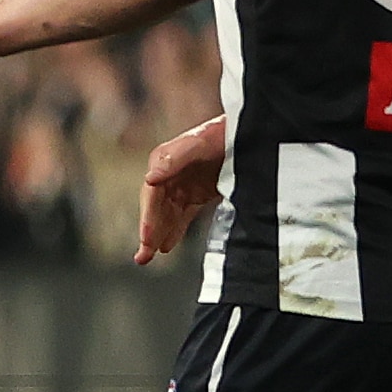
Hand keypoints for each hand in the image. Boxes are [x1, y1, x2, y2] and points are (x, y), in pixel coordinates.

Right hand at [138, 115, 229, 265]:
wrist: (247, 134)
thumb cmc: (222, 134)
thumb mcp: (200, 144)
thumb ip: (175, 160)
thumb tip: (149, 178)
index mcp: (164, 160)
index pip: (152, 193)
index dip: (148, 216)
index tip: (146, 237)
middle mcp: (169, 174)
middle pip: (155, 208)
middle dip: (149, 232)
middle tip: (143, 256)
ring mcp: (182, 185)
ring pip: (166, 215)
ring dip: (157, 235)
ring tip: (146, 257)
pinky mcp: (196, 194)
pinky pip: (181, 216)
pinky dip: (175, 231)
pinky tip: (166, 247)